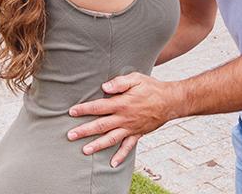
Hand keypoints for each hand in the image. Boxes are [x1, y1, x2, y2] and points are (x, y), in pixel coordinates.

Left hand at [66, 73, 180, 162]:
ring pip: (111, 139)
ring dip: (97, 145)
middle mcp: (124, 118)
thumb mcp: (136, 78)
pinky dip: (121, 156)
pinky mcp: (138, 134)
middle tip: (70, 135)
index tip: (71, 112)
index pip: (98, 107)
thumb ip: (119, 82)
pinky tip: (113, 163)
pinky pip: (128, 147)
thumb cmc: (151, 87)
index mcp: (121, 103)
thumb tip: (104, 87)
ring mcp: (131, 128)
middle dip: (84, 131)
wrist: (171, 101)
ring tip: (85, 150)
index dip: (84, 109)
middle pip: (101, 126)